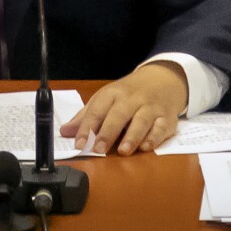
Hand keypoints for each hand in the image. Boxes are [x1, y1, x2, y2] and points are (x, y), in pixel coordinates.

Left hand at [59, 61, 187, 154]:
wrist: (161, 79)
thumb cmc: (128, 94)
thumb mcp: (106, 99)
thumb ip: (86, 116)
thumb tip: (65, 131)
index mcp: (112, 94)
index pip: (97, 110)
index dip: (87, 127)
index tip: (79, 143)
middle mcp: (132, 99)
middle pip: (119, 114)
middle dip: (108, 132)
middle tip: (98, 149)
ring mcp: (150, 108)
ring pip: (141, 121)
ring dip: (132, 136)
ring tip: (123, 151)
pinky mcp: (166, 118)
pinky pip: (161, 127)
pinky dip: (154, 137)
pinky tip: (145, 147)